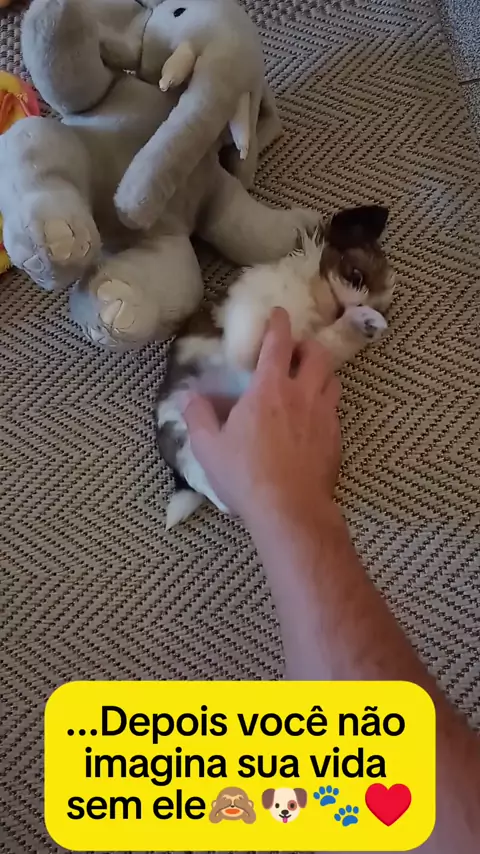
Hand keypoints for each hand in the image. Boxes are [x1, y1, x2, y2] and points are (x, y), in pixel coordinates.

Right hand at [181, 308, 341, 526]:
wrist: (290, 510)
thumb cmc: (246, 476)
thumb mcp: (208, 448)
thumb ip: (197, 417)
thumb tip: (187, 397)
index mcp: (269, 389)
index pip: (279, 343)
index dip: (279, 323)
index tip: (278, 313)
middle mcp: (302, 394)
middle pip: (316, 354)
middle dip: (306, 346)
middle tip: (294, 351)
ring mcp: (324, 416)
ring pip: (332, 379)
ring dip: (320, 373)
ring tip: (307, 380)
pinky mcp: (336, 439)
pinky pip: (335, 409)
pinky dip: (325, 403)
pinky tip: (313, 418)